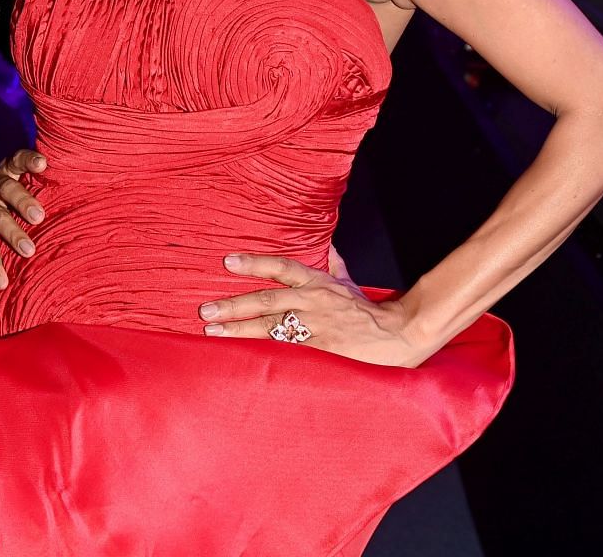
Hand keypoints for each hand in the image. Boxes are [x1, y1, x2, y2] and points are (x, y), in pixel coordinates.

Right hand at [0, 149, 47, 289]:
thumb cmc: (5, 202)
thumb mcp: (16, 191)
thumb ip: (37, 193)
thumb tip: (81, 209)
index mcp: (8, 173)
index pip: (17, 160)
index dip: (29, 160)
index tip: (43, 164)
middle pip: (8, 188)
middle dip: (23, 202)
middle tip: (39, 217)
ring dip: (13, 233)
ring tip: (29, 251)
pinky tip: (2, 280)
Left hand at [199, 253, 427, 367]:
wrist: (397, 335)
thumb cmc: (368, 312)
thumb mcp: (349, 283)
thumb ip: (334, 265)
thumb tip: (327, 245)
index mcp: (318, 283)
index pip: (282, 268)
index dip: (255, 263)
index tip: (228, 261)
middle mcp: (313, 302)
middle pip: (267, 299)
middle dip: (234, 304)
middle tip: (206, 309)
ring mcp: (315, 328)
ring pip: (270, 327)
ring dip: (239, 329)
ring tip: (213, 330)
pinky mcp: (319, 351)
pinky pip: (286, 351)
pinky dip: (263, 353)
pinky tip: (240, 356)